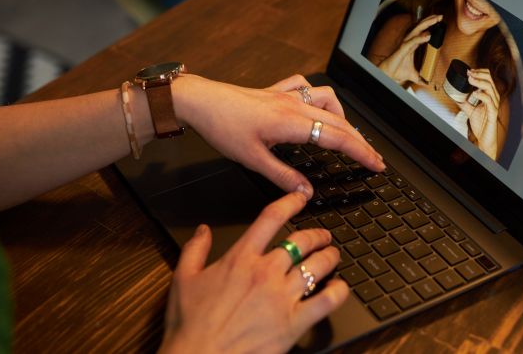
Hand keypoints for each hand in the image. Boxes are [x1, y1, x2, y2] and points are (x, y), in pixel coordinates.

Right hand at [159, 192, 348, 353]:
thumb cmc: (190, 324)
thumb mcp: (183, 279)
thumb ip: (195, 249)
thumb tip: (203, 230)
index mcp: (241, 259)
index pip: (271, 218)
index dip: (290, 202)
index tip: (300, 197)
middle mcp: (265, 273)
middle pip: (302, 241)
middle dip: (317, 234)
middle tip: (323, 236)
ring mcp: (282, 298)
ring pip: (318, 266)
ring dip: (330, 257)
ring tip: (333, 256)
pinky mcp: (294, 324)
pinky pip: (327, 301)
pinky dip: (338, 291)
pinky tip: (339, 287)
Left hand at [172, 74, 384, 198]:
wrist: (200, 101)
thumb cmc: (222, 128)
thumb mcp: (252, 159)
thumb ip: (282, 176)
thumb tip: (306, 192)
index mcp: (291, 123)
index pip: (336, 138)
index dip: (360, 152)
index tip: (376, 164)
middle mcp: (294, 105)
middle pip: (339, 121)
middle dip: (359, 140)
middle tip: (373, 158)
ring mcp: (286, 95)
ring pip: (327, 99)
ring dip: (341, 116)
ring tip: (346, 135)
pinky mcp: (275, 90)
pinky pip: (305, 87)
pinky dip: (317, 96)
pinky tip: (315, 105)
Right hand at [378, 14, 442, 85]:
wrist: (390, 75)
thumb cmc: (398, 71)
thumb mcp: (414, 75)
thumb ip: (421, 78)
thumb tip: (428, 83)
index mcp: (412, 46)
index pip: (422, 33)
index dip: (430, 26)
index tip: (439, 22)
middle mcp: (409, 43)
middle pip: (420, 28)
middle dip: (430, 21)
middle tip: (440, 16)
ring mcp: (405, 45)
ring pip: (416, 31)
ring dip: (426, 24)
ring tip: (435, 20)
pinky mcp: (402, 49)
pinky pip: (412, 42)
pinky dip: (420, 38)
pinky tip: (428, 35)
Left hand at [458, 68, 500, 159]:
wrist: (485, 139)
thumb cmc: (482, 125)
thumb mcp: (470, 111)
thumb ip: (464, 103)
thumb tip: (455, 96)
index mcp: (490, 96)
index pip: (488, 79)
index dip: (480, 72)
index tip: (469, 71)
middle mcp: (494, 99)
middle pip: (490, 80)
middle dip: (479, 74)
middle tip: (469, 73)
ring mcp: (494, 105)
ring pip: (490, 89)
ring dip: (479, 82)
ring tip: (470, 80)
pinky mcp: (493, 113)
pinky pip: (490, 102)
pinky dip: (482, 95)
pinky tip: (475, 93)